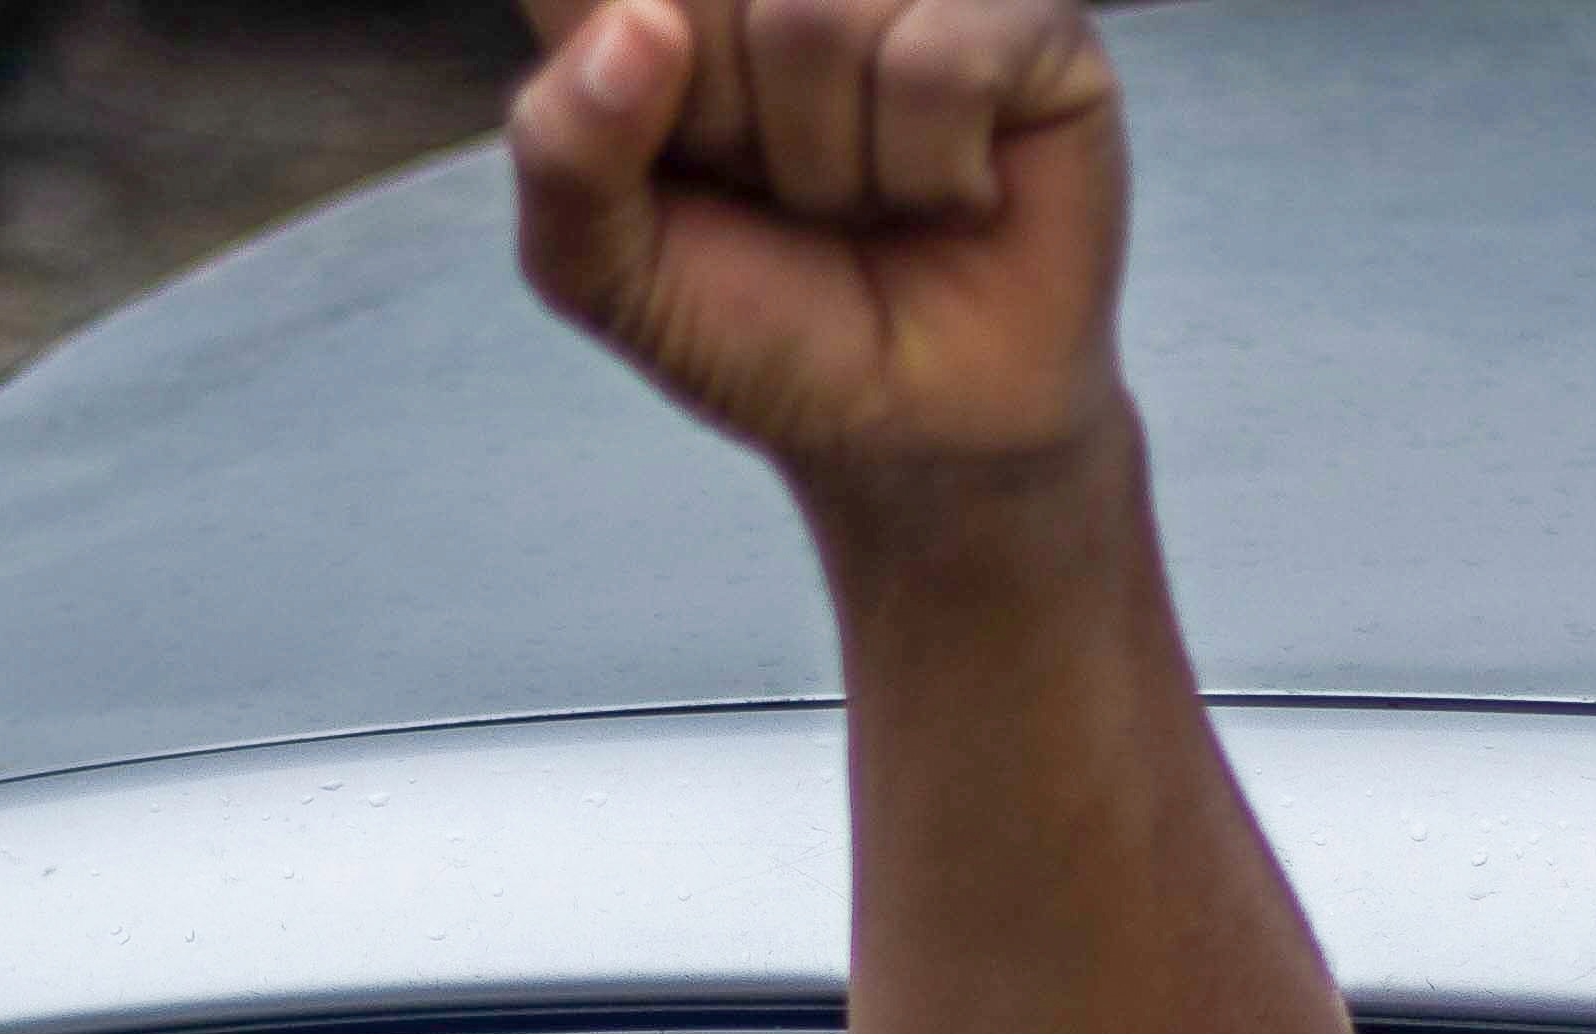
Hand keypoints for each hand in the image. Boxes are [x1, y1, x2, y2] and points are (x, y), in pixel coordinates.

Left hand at [508, 0, 1123, 487]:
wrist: (912, 431)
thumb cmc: (760, 321)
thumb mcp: (606, 270)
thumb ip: (562, 150)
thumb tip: (642, 24)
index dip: (633, 65)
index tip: (672, 153)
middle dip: (719, 128)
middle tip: (770, 185)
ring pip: (815, 17)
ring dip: (824, 163)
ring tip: (858, 195)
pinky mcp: (1032, 18)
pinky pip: (939, 59)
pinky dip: (924, 168)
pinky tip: (949, 192)